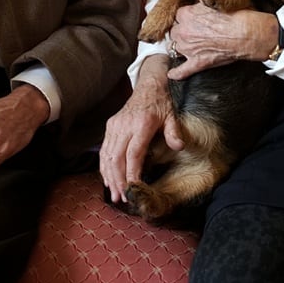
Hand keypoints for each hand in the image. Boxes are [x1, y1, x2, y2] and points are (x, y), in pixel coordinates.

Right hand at [99, 55, 183, 202]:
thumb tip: (179, 147)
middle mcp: (124, 125)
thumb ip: (174, 132)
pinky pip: (104, 150)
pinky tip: (108, 179)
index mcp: (141, 124)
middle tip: (122, 198)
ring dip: (109, 176)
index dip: (131, 172)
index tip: (133, 188)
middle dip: (118, 180)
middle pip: (117, 158)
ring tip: (114, 194)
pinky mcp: (110, 126)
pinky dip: (104, 166)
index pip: (133, 154)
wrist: (149, 85)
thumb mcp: (172, 115)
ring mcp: (115, 126)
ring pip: (107, 155)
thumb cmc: (162, 102)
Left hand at [166, 0, 278, 81]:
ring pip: (176, 47)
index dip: (188, 15)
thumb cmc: (234, 14)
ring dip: (181, 45)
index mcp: (185, 15)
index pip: (179, 14)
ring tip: (192, 43)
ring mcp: (190, 49)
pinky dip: (177, 73)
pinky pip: (182, 70)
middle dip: (183, 30)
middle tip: (197, 29)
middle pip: (175, 31)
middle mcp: (183, 32)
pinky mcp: (198, 63)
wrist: (248, 33)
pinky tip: (172, 74)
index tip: (196, 16)